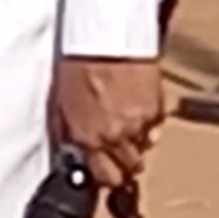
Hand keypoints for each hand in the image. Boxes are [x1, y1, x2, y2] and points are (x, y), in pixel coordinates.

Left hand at [49, 56, 164, 191]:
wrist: (105, 39)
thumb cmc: (77, 65)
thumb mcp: (62, 102)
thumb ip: (70, 131)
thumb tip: (74, 151)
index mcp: (88, 137)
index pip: (106, 178)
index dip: (106, 177)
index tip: (104, 171)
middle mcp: (115, 136)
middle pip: (131, 169)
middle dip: (125, 164)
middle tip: (118, 150)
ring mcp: (139, 124)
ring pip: (145, 149)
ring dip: (137, 142)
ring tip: (126, 124)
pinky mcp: (157, 109)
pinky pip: (156, 128)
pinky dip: (148, 123)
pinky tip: (136, 106)